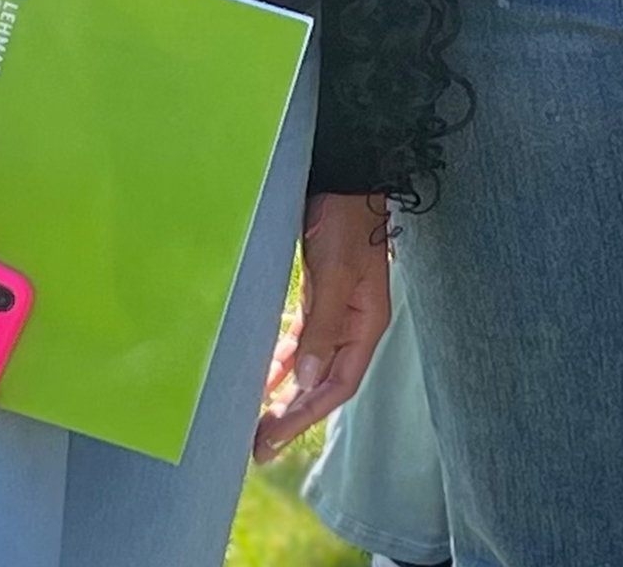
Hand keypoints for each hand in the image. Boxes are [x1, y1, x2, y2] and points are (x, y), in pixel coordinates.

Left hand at [256, 191, 393, 459]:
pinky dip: (281, 360)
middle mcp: (353, 325)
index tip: (273, 439)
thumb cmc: (344, 220)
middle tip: (259, 446)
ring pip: (309, 366)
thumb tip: (304, 381)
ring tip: (257, 421)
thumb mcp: (334, 273)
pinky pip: (300, 340)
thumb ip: (322, 327)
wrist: (345, 175)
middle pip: (323, 383)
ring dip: (285, 392)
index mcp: (366, 324)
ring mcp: (337, 311)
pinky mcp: (320, 295)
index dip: (306, 415)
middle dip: (293, 415)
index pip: (338, 385)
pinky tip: (264, 375)